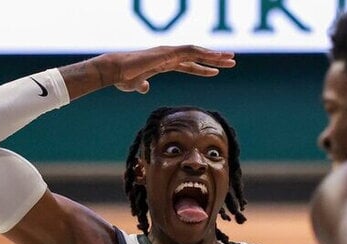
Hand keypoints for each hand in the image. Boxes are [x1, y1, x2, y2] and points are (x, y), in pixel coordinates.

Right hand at [98, 45, 235, 93]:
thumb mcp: (136, 84)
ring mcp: (169, 52)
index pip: (188, 65)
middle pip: (196, 56)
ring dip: (214, 55)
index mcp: (164, 63)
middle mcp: (169, 55)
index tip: (216, 71)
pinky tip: (216, 57)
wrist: (115, 71)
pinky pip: (190, 51)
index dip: (202, 69)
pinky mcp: (167, 53)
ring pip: (197, 52)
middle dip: (214, 59)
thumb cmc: (123, 78)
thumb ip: (142, 85)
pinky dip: (204, 53)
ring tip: (230, 59)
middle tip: (231, 61)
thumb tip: (145, 88)